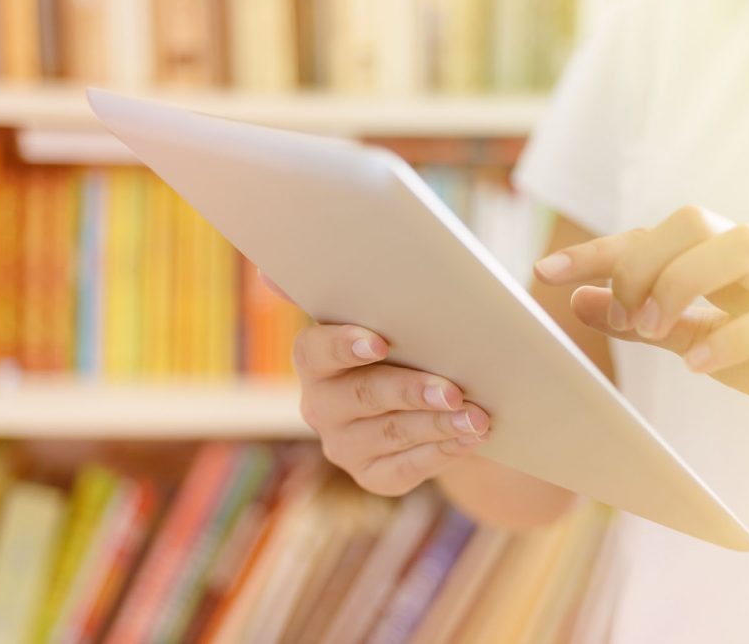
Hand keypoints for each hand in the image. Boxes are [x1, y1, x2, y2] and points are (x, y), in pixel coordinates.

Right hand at [259, 270, 490, 496]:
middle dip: (412, 392)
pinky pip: (407, 468)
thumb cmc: (407, 341)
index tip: (381, 341)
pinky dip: (442, 452)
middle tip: (453, 390)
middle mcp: (320, 406)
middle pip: (364, 396)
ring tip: (478, 417)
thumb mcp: (386, 313)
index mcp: (314, 359)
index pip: (316, 351)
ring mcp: (344, 446)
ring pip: (392, 434)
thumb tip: (269, 271)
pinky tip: (470, 438)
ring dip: (438, 425)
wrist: (428, 396)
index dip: (346, 346)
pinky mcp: (373, 476)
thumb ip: (351, 289)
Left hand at [534, 205, 748, 453]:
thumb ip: (648, 321)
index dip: (597, 251)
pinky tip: (699, 365)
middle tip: (626, 318)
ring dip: (684, 284)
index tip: (543, 270)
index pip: (654, 236)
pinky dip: (736, 336)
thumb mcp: (702, 342)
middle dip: (644, 262)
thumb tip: (581, 301)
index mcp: (725, 262)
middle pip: (696, 221)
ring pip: (745, 245)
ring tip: (654, 329)